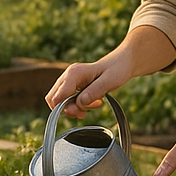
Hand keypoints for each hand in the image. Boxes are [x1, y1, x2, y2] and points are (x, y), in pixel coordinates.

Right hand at [45, 27, 175, 118]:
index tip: (82, 113)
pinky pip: (67, 99)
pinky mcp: (72, 84)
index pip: (57, 96)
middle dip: (68, 109)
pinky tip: (91, 103)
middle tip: (85, 112)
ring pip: (59, 100)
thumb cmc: (117, 69)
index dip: (66, 108)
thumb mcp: (110, 81)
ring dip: (74, 108)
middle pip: (53, 99)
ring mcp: (69, 80)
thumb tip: (80, 103)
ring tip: (94, 104)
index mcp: (74, 73)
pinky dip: (76, 105)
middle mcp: (68, 76)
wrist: (122, 63)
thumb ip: (94, 91)